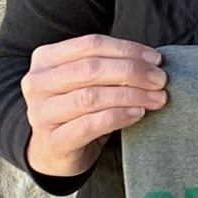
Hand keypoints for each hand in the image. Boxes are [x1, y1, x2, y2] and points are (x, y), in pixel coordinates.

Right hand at [21, 34, 166, 178]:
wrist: (53, 152)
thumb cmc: (76, 110)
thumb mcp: (85, 82)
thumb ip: (108, 67)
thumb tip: (152, 63)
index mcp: (46, 59)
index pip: (91, 45)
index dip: (127, 49)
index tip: (156, 60)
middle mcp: (38, 83)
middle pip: (91, 69)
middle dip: (132, 72)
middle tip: (160, 80)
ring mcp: (41, 113)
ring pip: (91, 97)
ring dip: (130, 95)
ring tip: (156, 98)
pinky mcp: (53, 141)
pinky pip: (89, 125)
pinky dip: (118, 117)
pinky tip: (138, 114)